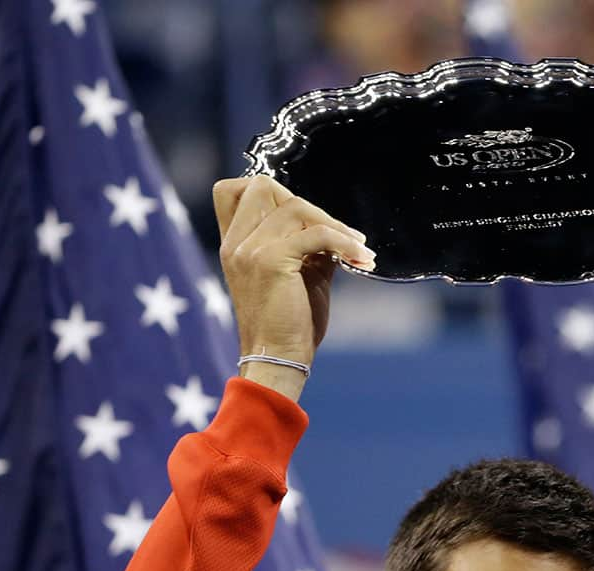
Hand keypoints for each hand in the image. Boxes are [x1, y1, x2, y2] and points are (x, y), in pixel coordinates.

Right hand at [212, 175, 375, 367]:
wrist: (280, 361)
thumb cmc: (290, 327)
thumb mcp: (299, 277)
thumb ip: (309, 247)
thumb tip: (337, 231)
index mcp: (234, 245)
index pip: (234, 190)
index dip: (272, 192)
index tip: (305, 219)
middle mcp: (236, 243)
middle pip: (262, 186)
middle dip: (305, 203)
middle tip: (336, 233)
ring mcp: (250, 250)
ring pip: (295, 206)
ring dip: (334, 224)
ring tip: (358, 249)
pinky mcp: (271, 260)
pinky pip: (316, 233)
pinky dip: (344, 241)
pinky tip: (360, 258)